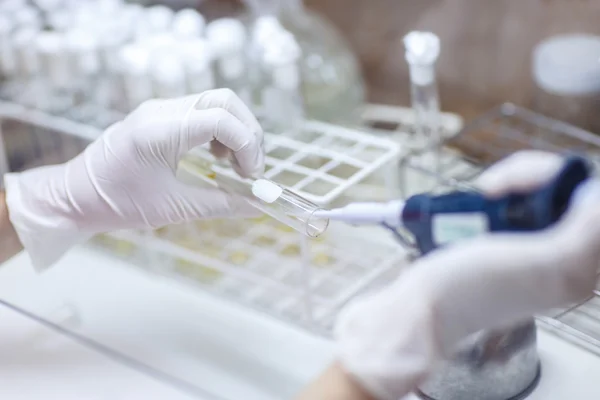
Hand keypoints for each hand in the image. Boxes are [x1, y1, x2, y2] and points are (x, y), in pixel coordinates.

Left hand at [4, 89, 263, 268]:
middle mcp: (161, 110)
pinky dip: (220, 130)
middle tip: (251, 169)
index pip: (221, 119)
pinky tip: (216, 157)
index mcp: (160, 130)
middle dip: (248, 132)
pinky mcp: (159, 115)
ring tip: (235, 165)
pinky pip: (201, 110)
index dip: (247, 146)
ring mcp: (159, 108)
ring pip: (216, 102)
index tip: (252, 177)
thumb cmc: (117, 204)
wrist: (74, 196)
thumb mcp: (174, 209)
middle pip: (225, 100)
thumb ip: (222, 204)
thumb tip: (260, 205)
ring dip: (236, 130)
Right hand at [334, 150, 599, 399]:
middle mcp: (561, 256)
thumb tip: (599, 200)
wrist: (421, 305)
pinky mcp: (507, 240)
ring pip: (541, 191)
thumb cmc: (468, 289)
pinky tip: (480, 198)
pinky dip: (501, 191)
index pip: (590, 200)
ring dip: (513, 180)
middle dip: (530, 176)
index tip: (522, 183)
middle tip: (493, 187)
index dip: (558, 179)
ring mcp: (532, 248)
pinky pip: (517, 201)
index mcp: (579, 264)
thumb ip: (582, 234)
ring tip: (482, 193)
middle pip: (565, 191)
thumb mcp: (536, 262)